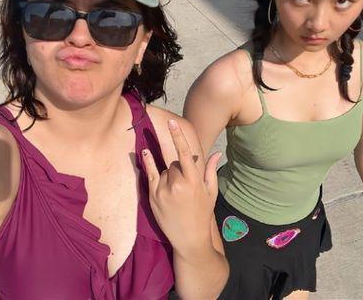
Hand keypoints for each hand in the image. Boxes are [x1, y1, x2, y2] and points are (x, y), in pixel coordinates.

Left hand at [142, 119, 221, 254]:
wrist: (190, 239)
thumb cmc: (203, 214)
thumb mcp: (211, 192)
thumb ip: (210, 170)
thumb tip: (217, 152)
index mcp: (194, 181)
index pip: (184, 153)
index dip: (178, 136)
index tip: (172, 123)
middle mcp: (178, 183)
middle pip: (174, 163)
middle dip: (178, 169)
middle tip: (184, 186)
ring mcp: (164, 190)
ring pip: (164, 171)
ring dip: (168, 175)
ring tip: (175, 193)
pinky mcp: (153, 197)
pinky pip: (149, 174)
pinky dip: (147, 162)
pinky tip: (145, 152)